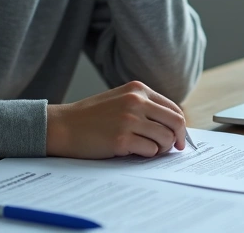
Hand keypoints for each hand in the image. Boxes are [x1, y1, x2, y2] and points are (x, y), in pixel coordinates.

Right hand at [45, 81, 188, 158]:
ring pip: (165, 138)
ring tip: (148, 149)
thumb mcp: (120, 99)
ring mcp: (129, 120)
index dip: (180, 126)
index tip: (179, 137)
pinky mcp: (122, 139)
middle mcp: (136, 101)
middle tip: (173, 148)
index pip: (173, 108)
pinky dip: (146, 154)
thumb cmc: (91, 116)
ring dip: (161, 148)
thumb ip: (144, 106)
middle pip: (176, 122)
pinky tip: (133, 151)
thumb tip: (172, 125)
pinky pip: (150, 150)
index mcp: (138, 89)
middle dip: (178, 138)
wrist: (63, 126)